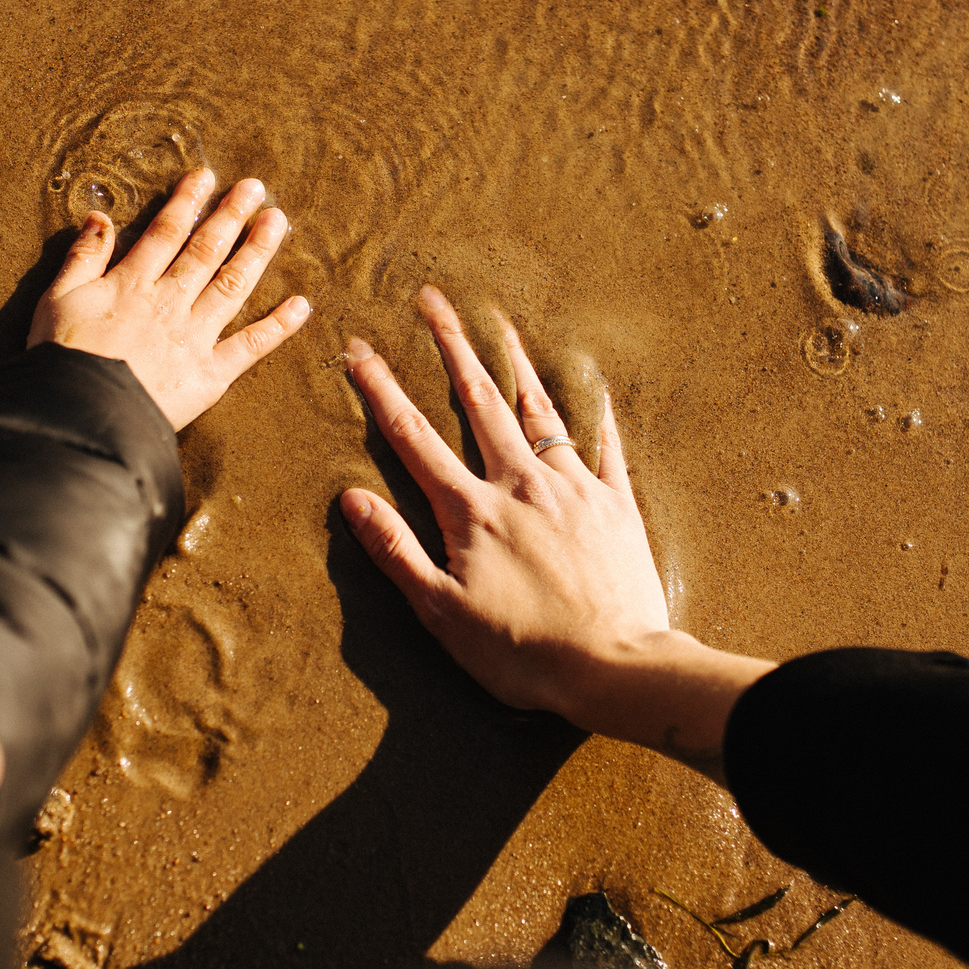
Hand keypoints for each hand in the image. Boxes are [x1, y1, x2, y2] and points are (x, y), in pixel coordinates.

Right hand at [29, 168, 311, 429]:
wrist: (81, 415)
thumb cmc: (62, 358)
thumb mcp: (57, 299)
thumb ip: (82, 257)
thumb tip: (99, 216)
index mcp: (132, 283)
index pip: (166, 232)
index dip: (188, 202)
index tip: (207, 177)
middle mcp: (170, 303)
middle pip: (207, 250)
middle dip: (232, 216)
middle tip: (255, 188)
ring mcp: (194, 337)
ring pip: (233, 285)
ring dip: (257, 252)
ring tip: (278, 222)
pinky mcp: (210, 374)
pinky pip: (251, 346)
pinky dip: (278, 326)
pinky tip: (301, 306)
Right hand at [338, 286, 773, 775]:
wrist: (617, 668)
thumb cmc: (523, 654)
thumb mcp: (442, 613)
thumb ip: (396, 551)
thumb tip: (351, 498)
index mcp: (472, 511)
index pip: (414, 438)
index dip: (382, 390)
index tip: (357, 349)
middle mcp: (522, 484)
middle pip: (479, 402)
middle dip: (452, 346)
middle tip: (433, 300)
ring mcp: (575, 488)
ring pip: (540, 410)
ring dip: (516, 363)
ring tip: (502, 323)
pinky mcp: (618, 506)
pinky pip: (606, 445)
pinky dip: (595, 411)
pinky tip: (591, 385)